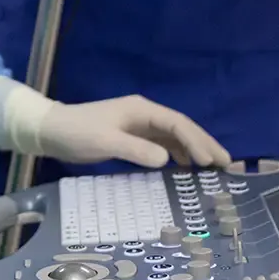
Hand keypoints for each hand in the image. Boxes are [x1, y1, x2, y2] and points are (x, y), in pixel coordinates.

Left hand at [39, 95, 230, 168]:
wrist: (51, 130)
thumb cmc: (77, 133)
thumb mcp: (106, 141)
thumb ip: (136, 150)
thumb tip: (167, 160)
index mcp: (141, 110)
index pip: (177, 124)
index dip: (197, 141)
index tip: (211, 162)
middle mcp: (144, 114)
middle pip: (181, 128)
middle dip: (204, 144)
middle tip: (226, 165)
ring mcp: (138, 125)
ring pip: (174, 136)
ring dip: (193, 150)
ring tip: (213, 170)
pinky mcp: (132, 136)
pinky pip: (162, 144)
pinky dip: (177, 154)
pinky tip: (186, 169)